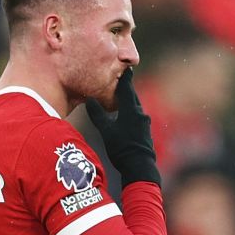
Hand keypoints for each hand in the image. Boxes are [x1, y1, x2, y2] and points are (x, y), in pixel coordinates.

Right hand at [83, 66, 160, 188]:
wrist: (139, 167)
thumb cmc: (121, 147)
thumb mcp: (106, 131)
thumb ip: (97, 114)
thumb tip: (89, 100)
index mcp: (131, 109)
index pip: (126, 88)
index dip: (124, 78)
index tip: (124, 67)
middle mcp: (140, 113)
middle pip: (132, 96)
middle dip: (126, 88)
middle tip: (120, 80)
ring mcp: (144, 123)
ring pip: (135, 107)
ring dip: (128, 101)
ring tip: (120, 97)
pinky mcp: (145, 132)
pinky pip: (137, 116)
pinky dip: (130, 112)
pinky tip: (125, 116)